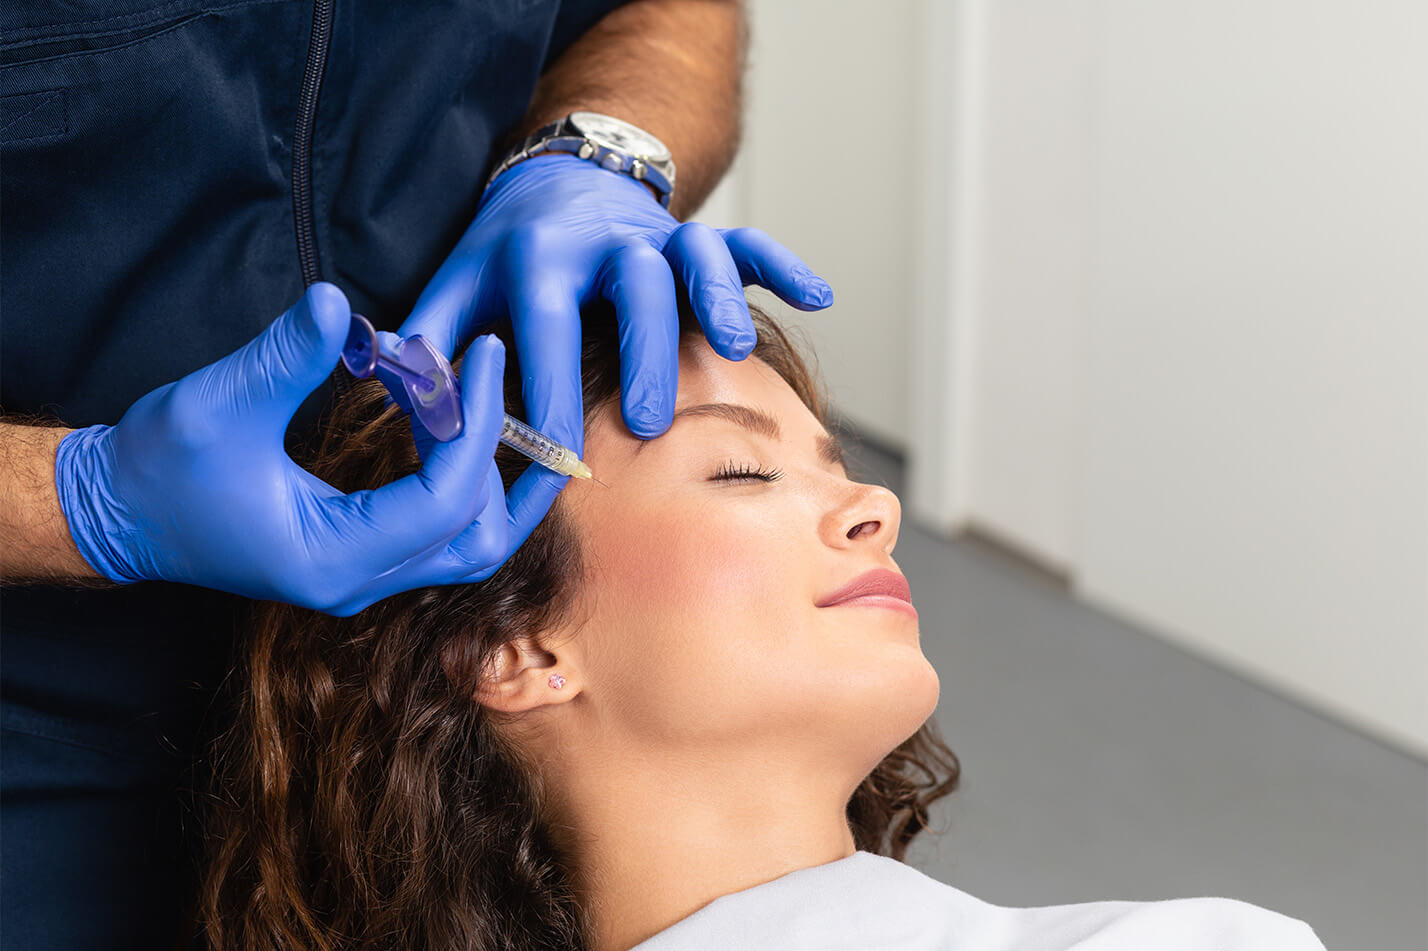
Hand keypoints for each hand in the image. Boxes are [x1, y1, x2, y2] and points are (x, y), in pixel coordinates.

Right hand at [53, 284, 557, 614]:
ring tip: (494, 401)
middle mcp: (358, 582)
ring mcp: (361, 576)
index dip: (476, 423)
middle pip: (481, 542)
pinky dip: (463, 480)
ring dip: (495, 478)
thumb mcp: (217, 403)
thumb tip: (338, 305)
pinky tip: (456, 421)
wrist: (118, 511)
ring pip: (468, 545)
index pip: (446, 501)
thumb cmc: (159, 466)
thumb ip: (284, 357)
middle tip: (511, 386)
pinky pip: (439, 531)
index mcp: (332, 558)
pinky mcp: (359, 556)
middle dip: (512, 467)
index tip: (481, 354)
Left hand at [398, 153, 833, 459]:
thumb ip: (430, 349)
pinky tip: (819, 296)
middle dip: (642, 350)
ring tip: (735, 350)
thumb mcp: (454, 290)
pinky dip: (781, 265)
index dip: (549, 391)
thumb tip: (410, 414)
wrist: (556, 181)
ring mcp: (654, 234)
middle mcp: (601, 242)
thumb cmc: (503, 258)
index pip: (543, 326)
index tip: (557, 457)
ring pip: (694, 254)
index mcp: (535, 257)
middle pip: (630, 286)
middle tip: (647, 420)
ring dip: (716, 297)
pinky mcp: (692, 237)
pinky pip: (745, 243)